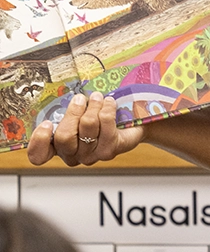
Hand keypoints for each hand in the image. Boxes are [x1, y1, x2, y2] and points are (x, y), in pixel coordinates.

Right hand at [26, 92, 144, 166]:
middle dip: (73, 112)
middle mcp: (72, 155)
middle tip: (80, 98)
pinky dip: (107, 109)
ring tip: (98, 97)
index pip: (39, 155)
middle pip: (64, 136)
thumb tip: (68, 96)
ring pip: (87, 126)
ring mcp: (91, 155)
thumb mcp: (76, 115)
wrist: (128, 128)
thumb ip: (66, 110)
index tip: (46, 123)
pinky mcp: (109, 150)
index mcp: (57, 147)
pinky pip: (106, 124)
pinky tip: (109, 103)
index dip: (39, 141)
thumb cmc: (96, 120)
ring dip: (93, 106)